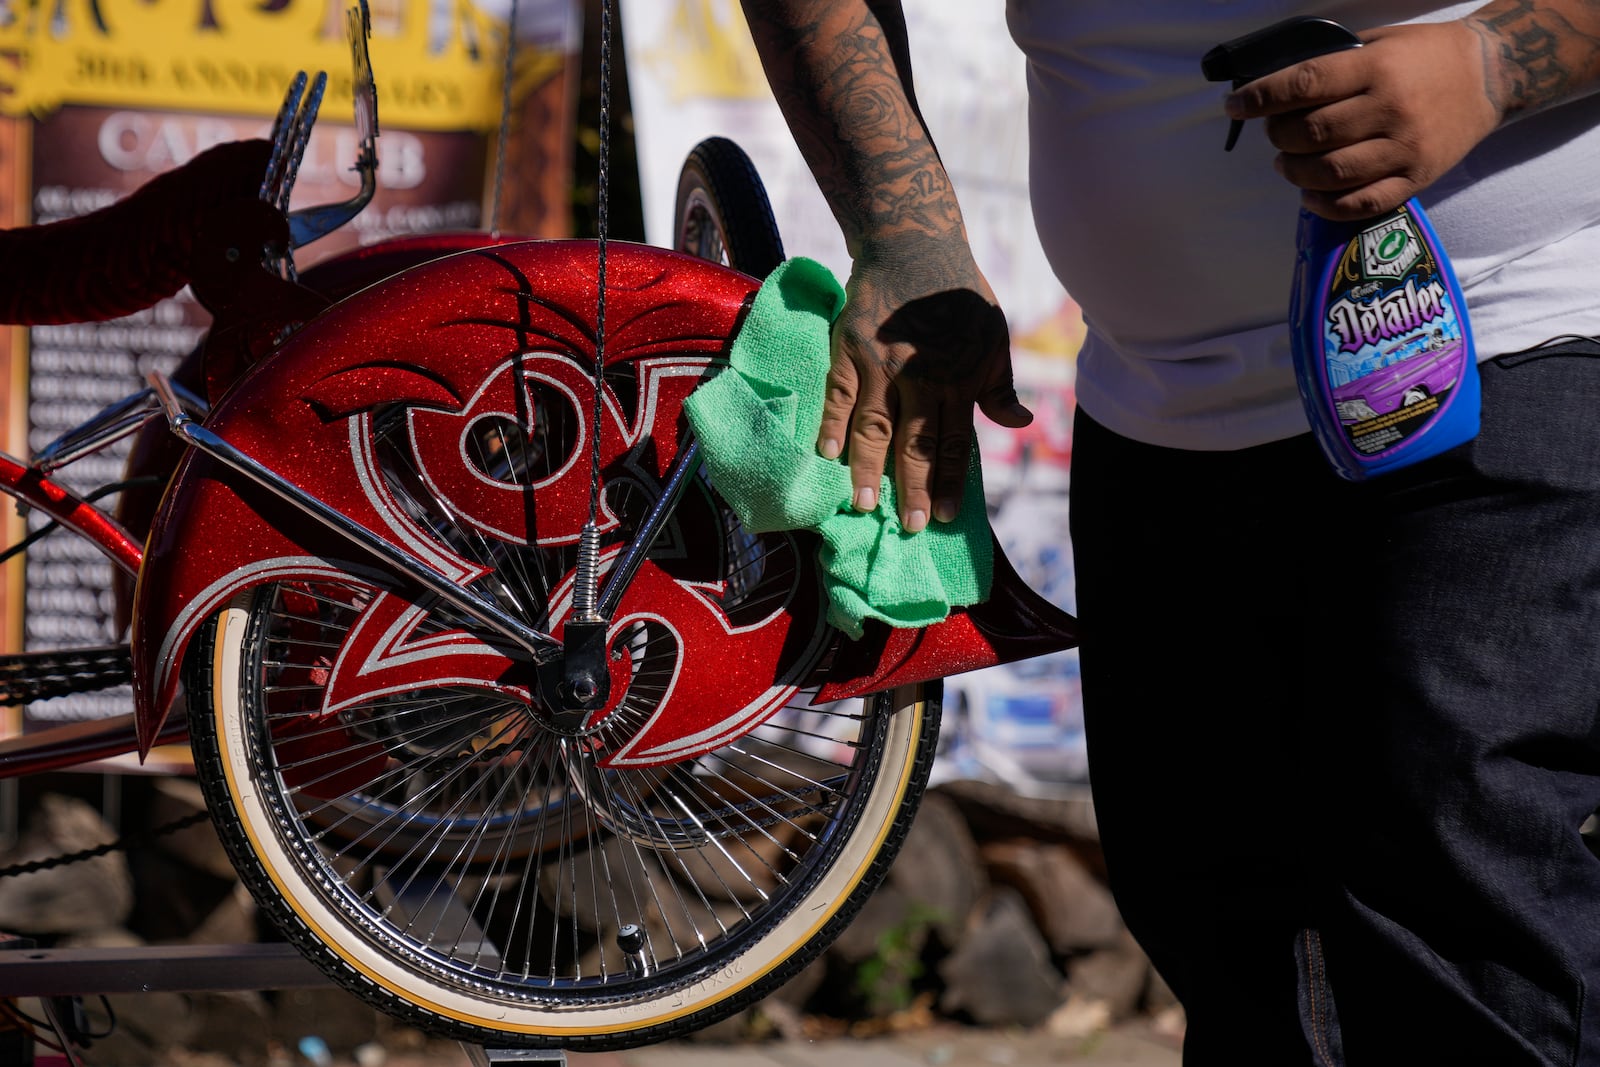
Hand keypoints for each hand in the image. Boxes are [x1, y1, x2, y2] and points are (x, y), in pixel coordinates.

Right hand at [822, 232, 1031, 531]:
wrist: (913, 244)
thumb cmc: (958, 296)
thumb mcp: (993, 336)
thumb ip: (1001, 385)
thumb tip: (1019, 424)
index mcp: (959, 378)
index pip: (954, 442)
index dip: (949, 482)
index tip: (945, 517)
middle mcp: (921, 376)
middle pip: (915, 444)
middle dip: (913, 490)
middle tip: (909, 526)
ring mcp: (881, 364)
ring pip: (874, 427)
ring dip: (869, 469)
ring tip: (864, 505)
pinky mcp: (849, 349)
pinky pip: (838, 394)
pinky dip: (833, 424)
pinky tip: (828, 454)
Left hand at [1225, 21, 1500, 219]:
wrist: (1491, 74)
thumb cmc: (1424, 56)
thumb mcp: (1381, 43)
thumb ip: (1333, 65)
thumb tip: (1274, 91)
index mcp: (1379, 68)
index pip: (1306, 83)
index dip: (1262, 97)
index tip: (1235, 105)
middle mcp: (1391, 109)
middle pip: (1312, 133)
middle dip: (1278, 135)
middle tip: (1273, 132)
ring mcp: (1405, 148)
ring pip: (1331, 173)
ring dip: (1294, 171)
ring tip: (1286, 162)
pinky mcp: (1417, 178)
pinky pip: (1361, 204)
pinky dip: (1325, 204)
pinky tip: (1309, 193)